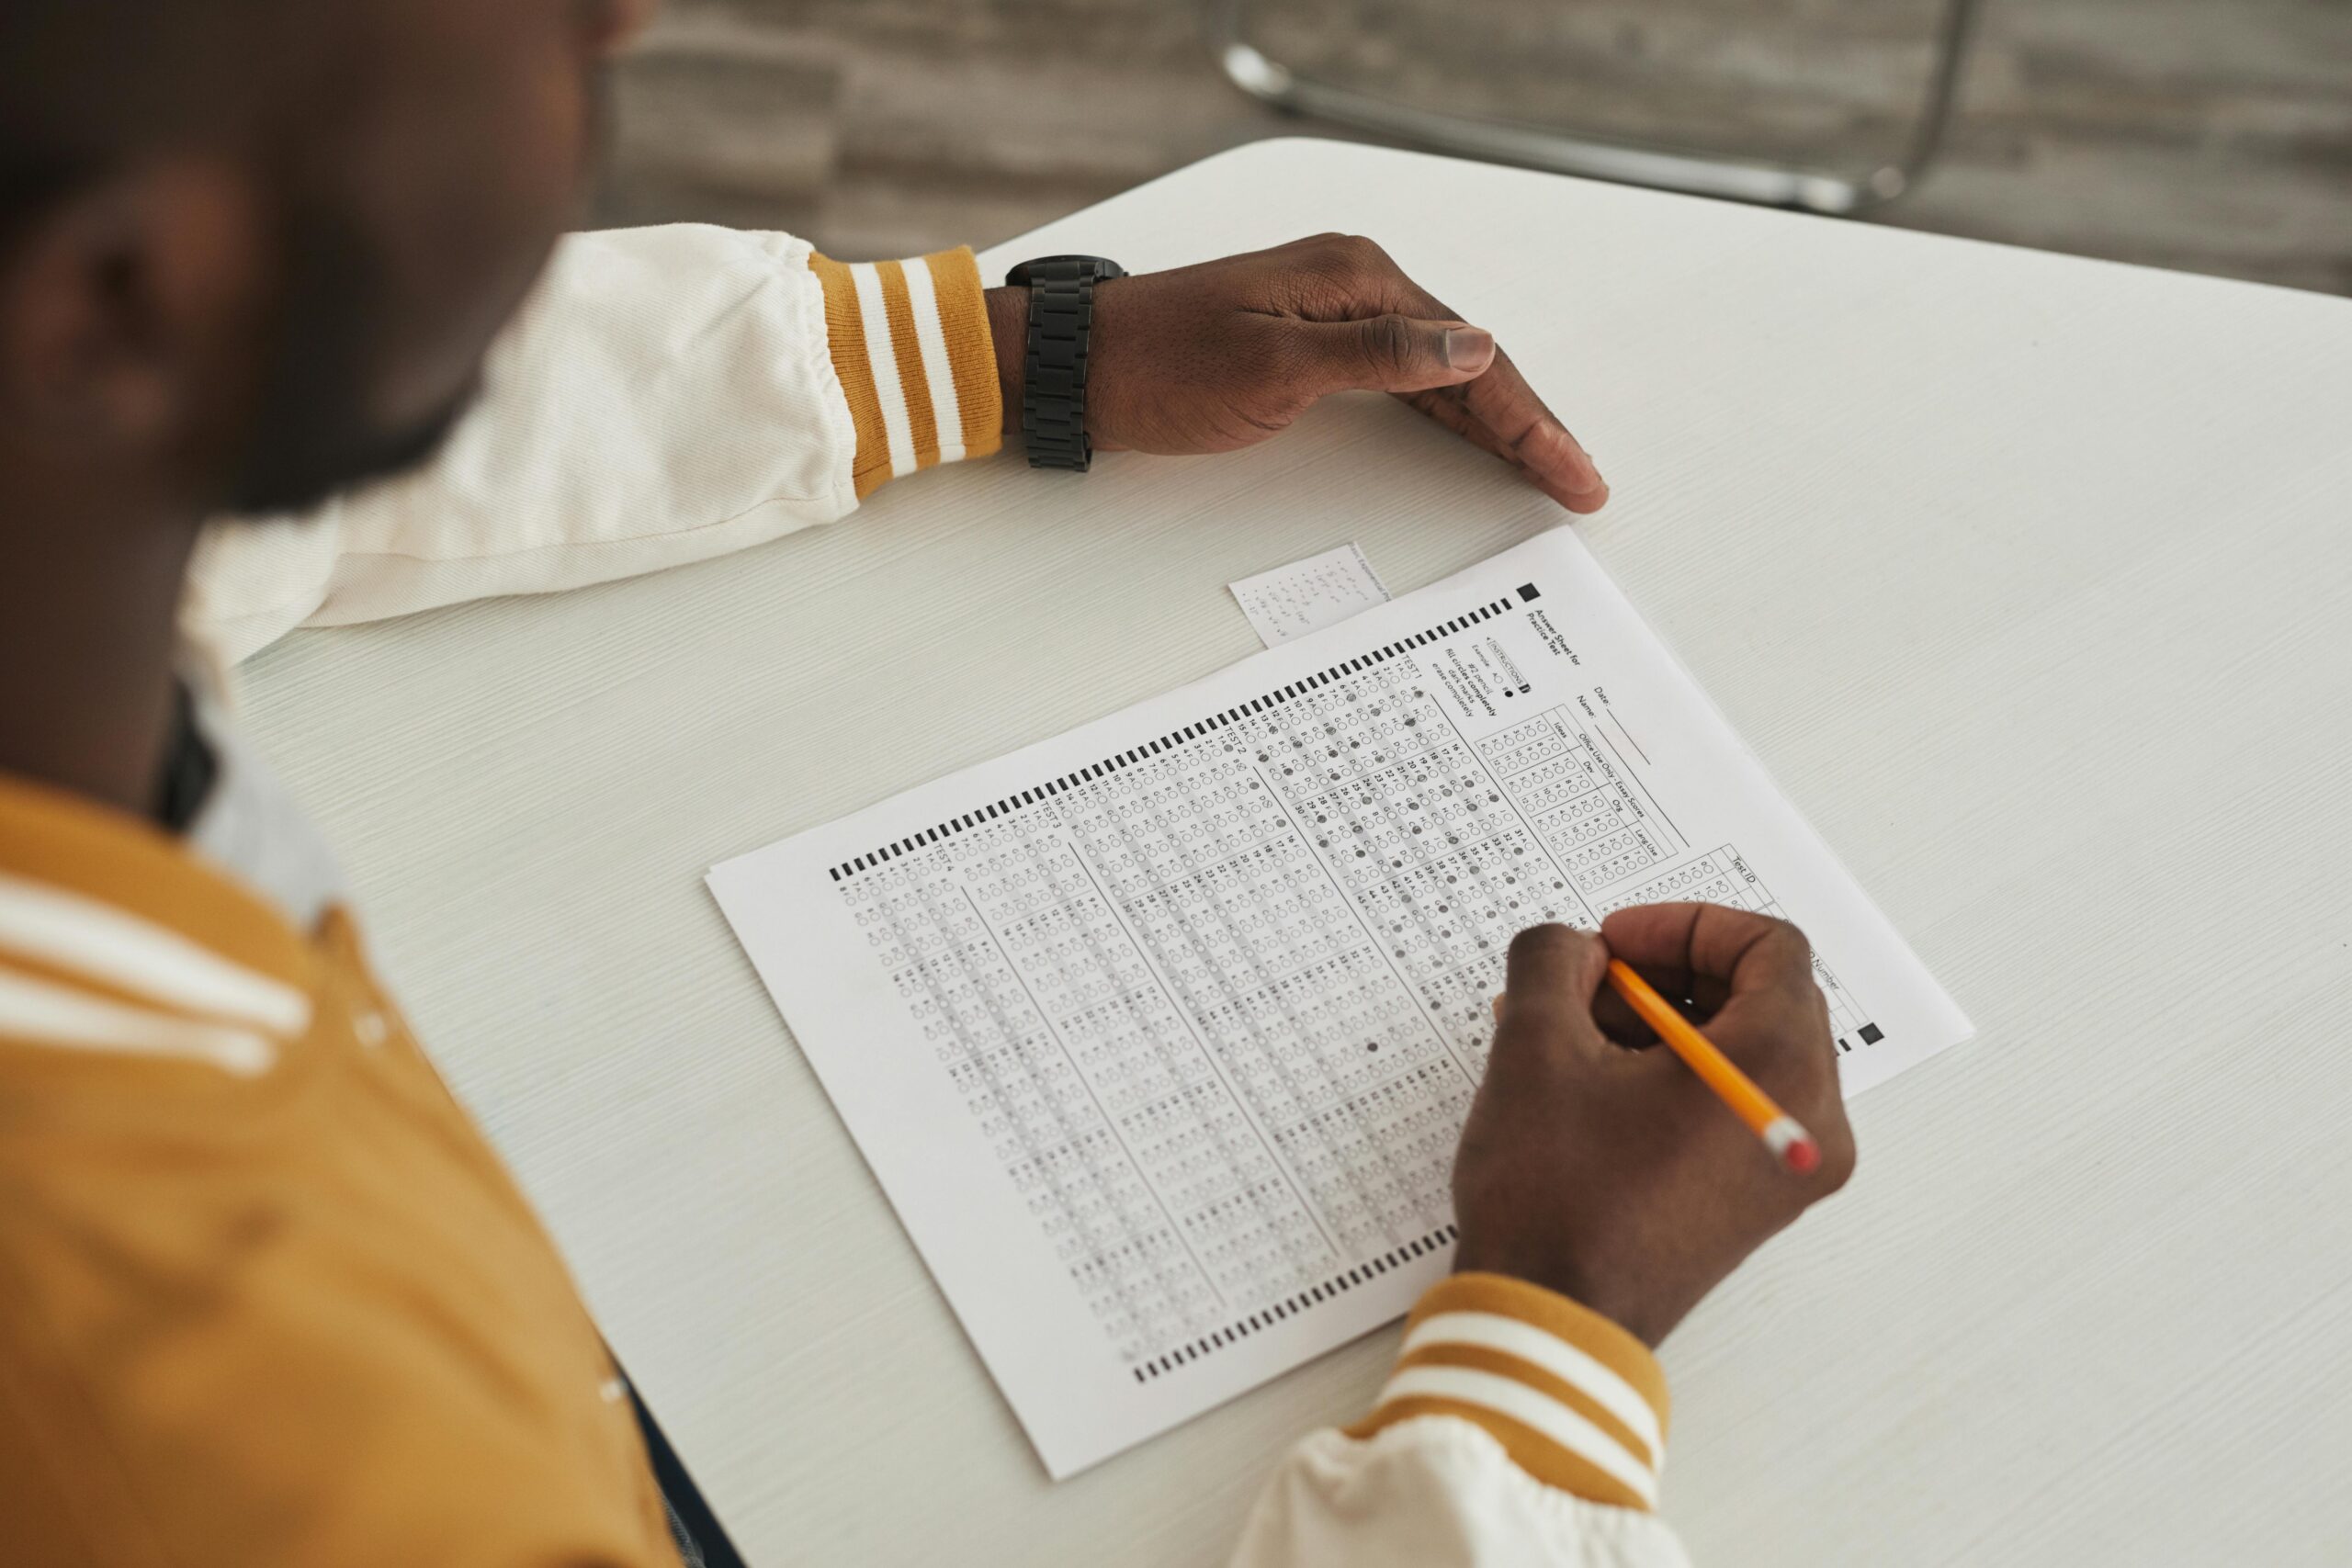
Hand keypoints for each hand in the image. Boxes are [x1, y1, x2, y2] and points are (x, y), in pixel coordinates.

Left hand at [985, 234, 1606, 510]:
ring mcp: (1334, 315)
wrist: (1079, 366)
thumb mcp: (1273, 367)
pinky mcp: (1312, 345)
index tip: (1571, 470)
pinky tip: (1477, 442)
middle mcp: (1354, 286)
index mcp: (1355, 279)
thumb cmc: (1157, 365)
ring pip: (1441, 375)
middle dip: (1529, 426)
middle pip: (1469, 363)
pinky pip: (1404, 382)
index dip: (1528, 419)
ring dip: (1496, 424)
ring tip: (1549, 472)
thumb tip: (1470, 347)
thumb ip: (1379, 355)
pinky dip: (1447, 415)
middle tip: (1580, 483)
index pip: (1469, 356)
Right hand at [1451, 906, 1856, 1346]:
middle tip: (1587, 986)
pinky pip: (1732, 1104)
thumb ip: (1553, 961)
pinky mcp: (1759, 1200)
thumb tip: (1573, 950)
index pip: (1770, 948)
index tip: (1616, 943)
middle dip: (1666, 977)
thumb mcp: (1535, 1047)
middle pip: (1762, 998)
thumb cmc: (1556, 1199)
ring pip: (1744, 1052)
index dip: (1684, 926)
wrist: (1552, 1322)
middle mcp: (1812, 1119)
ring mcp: (1790, 1167)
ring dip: (1661, 1026)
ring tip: (1570, 1036)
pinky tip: (1590, 1085)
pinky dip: (1672, 1076)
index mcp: (1780, 1069)